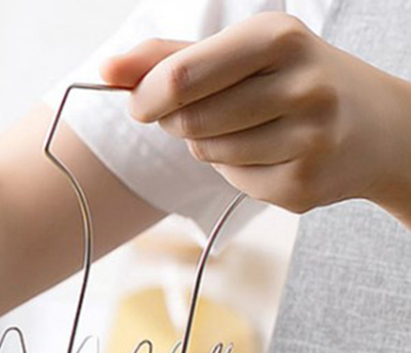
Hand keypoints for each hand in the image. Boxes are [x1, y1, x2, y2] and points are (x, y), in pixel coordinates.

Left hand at [101, 13, 410, 221]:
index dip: (147, 97)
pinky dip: (237, 172)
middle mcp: (300, 83)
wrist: (376, 126)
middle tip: (208, 112)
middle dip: (180, 121)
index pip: (181, 77)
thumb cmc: (292, 80)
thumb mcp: (240, 52)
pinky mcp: (303, 184)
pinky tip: (273, 154)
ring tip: (251, 128)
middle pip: (189, 120)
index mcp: (277, 37)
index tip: (141, 104)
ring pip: (208, 153)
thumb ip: (170, 58)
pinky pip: (235, 182)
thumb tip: (107, 69)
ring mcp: (307, 137)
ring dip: (211, 146)